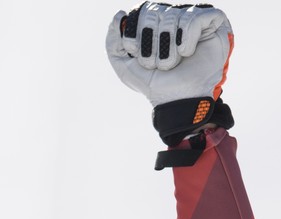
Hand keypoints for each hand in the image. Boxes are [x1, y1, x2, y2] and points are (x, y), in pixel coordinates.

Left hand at [106, 2, 232, 106]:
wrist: (177, 98)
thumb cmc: (153, 82)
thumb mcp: (123, 65)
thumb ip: (112, 42)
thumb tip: (119, 15)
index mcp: (152, 23)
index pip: (140, 11)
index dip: (135, 34)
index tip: (135, 53)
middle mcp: (172, 16)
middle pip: (154, 12)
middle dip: (151, 43)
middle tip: (156, 63)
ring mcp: (192, 17)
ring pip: (173, 15)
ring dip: (168, 46)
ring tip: (172, 62)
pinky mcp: (213, 20)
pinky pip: (195, 16)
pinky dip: (187, 37)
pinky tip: (187, 52)